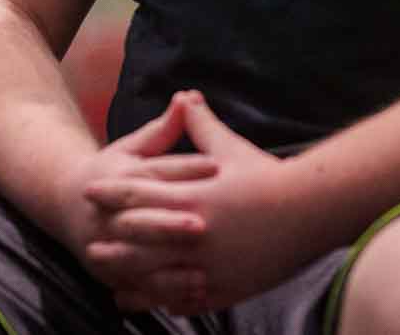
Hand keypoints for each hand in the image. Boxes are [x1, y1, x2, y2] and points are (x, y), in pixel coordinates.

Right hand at [57, 98, 217, 312]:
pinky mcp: (109, 271)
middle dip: (170, 222)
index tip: (216, 165)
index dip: (184, 168)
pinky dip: (163, 291)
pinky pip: (137, 285)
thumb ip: (163, 128)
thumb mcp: (132, 146)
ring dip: (167, 264)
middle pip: (142, 216)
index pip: (155, 170)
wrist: (65, 203)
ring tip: (201, 267)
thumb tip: (186, 96)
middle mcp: (110, 211)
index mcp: (120, 175)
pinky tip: (192, 292)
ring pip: (136, 257)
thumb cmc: (111, 171)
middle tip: (204, 223)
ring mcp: (106, 243)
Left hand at [82, 92, 321, 312]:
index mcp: (191, 197)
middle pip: (140, 239)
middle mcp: (194, 234)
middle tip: (89, 245)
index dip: (112, 193)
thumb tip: (185, 96)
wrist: (310, 211)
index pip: (139, 194)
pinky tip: (154, 302)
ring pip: (157, 275)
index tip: (89, 193)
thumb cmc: (269, 177)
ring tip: (112, 281)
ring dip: (131, 277)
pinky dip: (165, 300)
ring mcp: (209, 265)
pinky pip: (187, 298)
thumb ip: (201, 126)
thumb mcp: (231, 148)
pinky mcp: (226, 287)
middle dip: (113, 242)